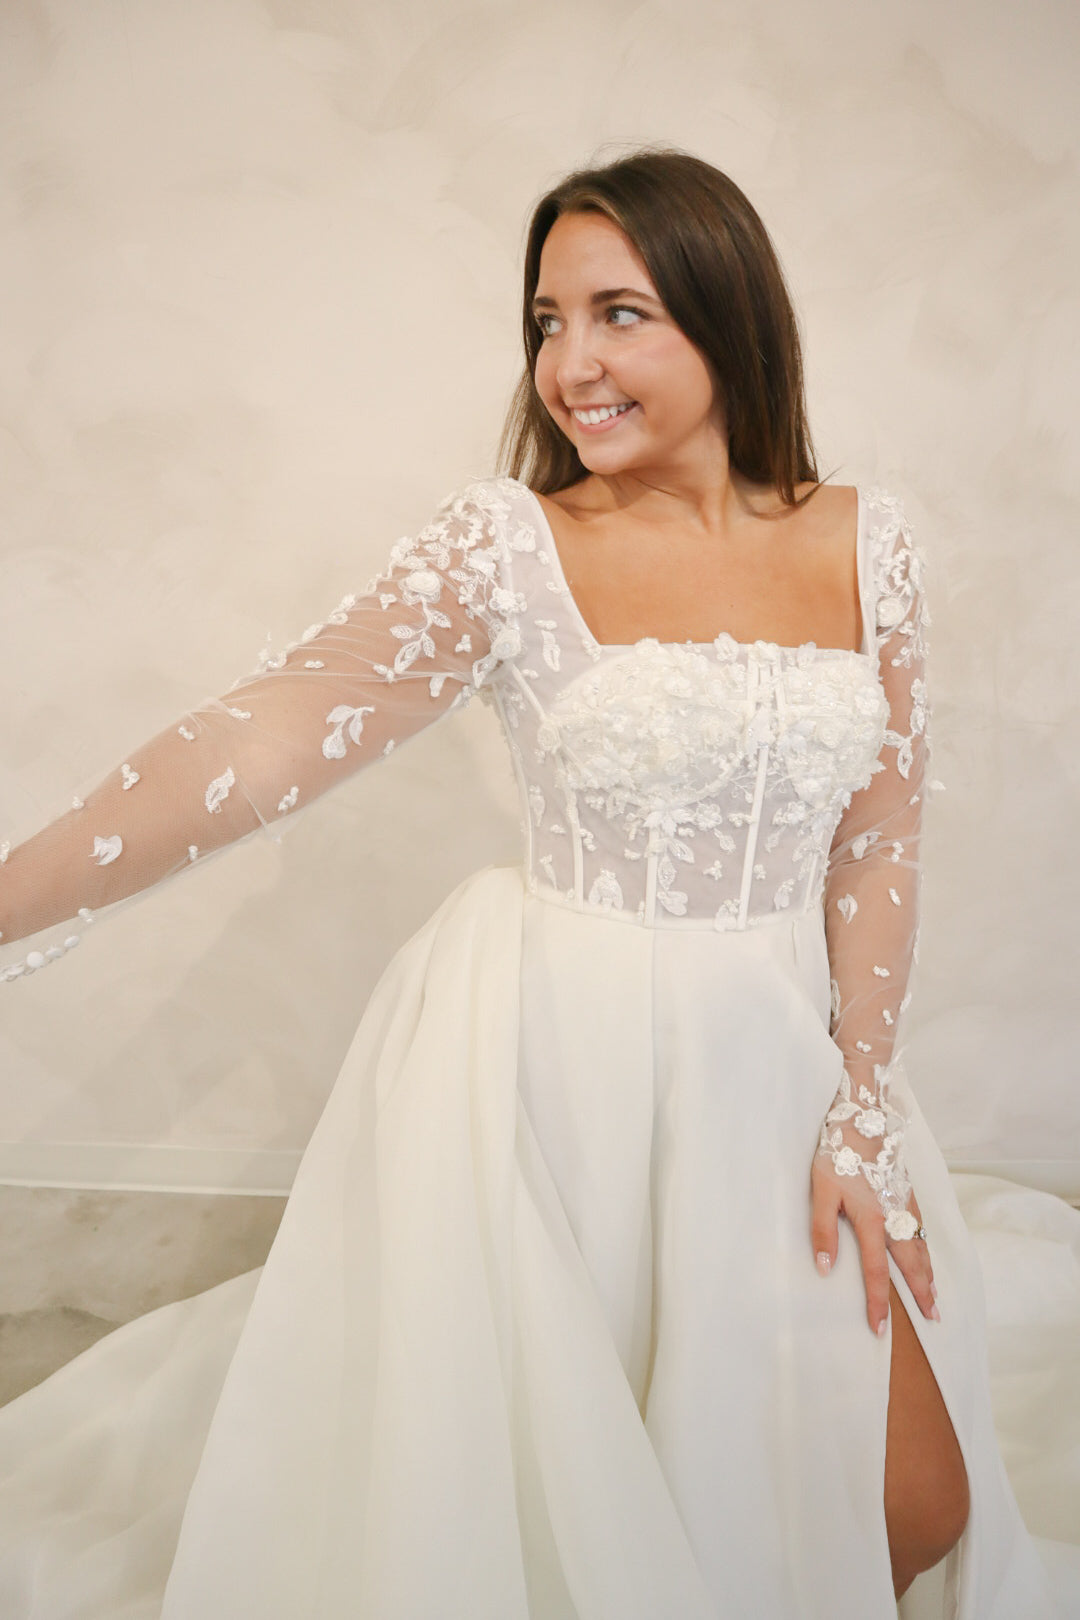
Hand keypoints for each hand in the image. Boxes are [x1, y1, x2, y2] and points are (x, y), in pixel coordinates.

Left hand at [810, 1148, 938, 1336]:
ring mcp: (905, 1203)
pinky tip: (926, 1253)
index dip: (877, 1302)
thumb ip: (823, 1229)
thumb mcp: (821, 1190)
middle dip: (921, 1293)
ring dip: (928, 1273)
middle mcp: (894, 1216)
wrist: (864, 1115)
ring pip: (920, 1246)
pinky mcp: (907, 1191)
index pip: (875, 1271)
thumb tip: (826, 1267)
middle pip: (911, 1263)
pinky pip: (922, 1229)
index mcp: (872, 1220)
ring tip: (934, 1294)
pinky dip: (927, 1249)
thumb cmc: (839, 1152)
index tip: (880, 1328)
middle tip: (933, 1318)